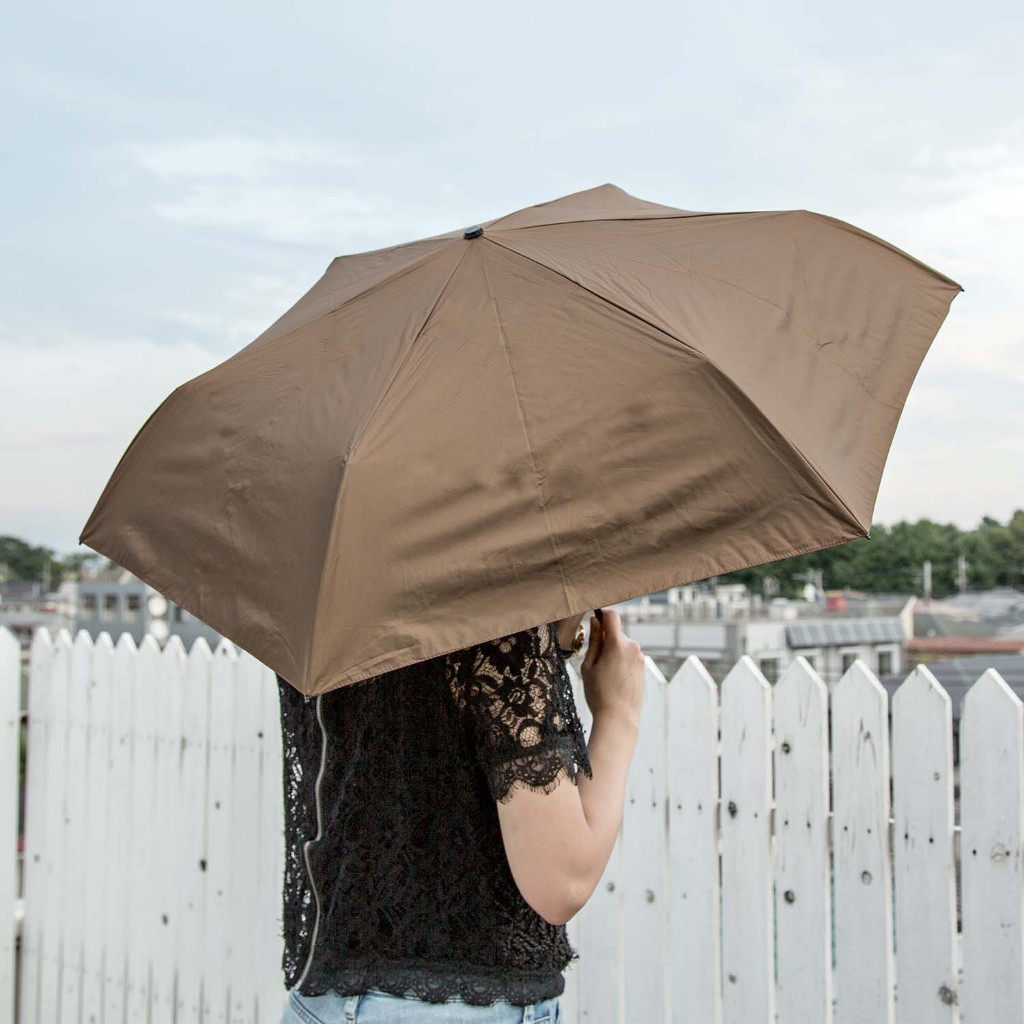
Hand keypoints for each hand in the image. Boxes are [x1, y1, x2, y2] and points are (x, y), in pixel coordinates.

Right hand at [580, 608, 644, 728]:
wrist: (619, 718)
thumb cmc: (599, 693)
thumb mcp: (588, 666)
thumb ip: (593, 641)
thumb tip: (595, 621)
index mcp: (617, 643)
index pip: (611, 615)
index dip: (601, 614)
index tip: (593, 622)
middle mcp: (632, 646)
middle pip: (616, 633)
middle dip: (605, 640)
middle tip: (594, 662)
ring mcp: (640, 657)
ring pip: (622, 645)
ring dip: (613, 652)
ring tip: (605, 675)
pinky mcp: (643, 667)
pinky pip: (629, 657)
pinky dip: (620, 662)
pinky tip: (614, 681)